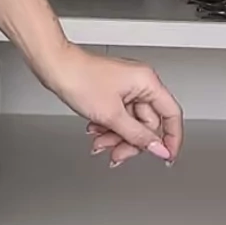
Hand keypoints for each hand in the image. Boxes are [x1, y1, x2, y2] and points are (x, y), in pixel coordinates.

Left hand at [37, 43, 182, 168]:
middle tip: (118, 155)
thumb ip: (137, 135)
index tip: (166, 157)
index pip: (171, 115)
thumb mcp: (112, 115)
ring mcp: (125, 88)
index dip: (172, 139)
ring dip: (116, 137)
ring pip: (130, 123)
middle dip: (131, 142)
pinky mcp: (111, 92)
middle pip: (148, 124)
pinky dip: (108, 128)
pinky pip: (118, 117)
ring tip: (100, 144)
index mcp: (147, 82)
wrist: (54, 67)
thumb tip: (158, 149)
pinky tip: (95, 131)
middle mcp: (139, 83)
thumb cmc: (79, 78)